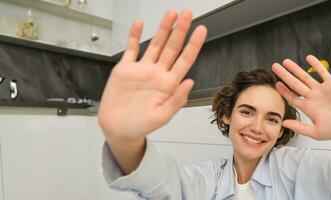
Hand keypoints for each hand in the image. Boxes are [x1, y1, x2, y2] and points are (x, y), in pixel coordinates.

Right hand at [98, 10, 207, 141]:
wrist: (118, 129)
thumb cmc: (141, 126)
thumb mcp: (162, 117)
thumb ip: (177, 100)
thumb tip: (190, 82)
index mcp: (168, 84)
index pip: (185, 59)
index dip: (193, 44)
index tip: (201, 30)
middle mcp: (157, 74)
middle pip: (172, 47)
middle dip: (180, 30)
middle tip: (187, 14)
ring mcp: (142, 70)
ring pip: (155, 44)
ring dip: (163, 29)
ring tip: (171, 14)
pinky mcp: (125, 70)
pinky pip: (131, 49)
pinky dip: (134, 36)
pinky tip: (139, 24)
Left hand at [271, 55, 330, 141]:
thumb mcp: (316, 132)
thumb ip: (299, 127)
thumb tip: (284, 124)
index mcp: (309, 108)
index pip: (293, 97)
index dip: (284, 91)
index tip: (276, 84)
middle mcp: (314, 98)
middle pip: (295, 84)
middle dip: (284, 75)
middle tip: (275, 67)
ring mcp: (322, 90)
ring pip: (305, 76)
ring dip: (295, 69)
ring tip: (286, 62)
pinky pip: (322, 72)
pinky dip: (316, 64)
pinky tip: (308, 58)